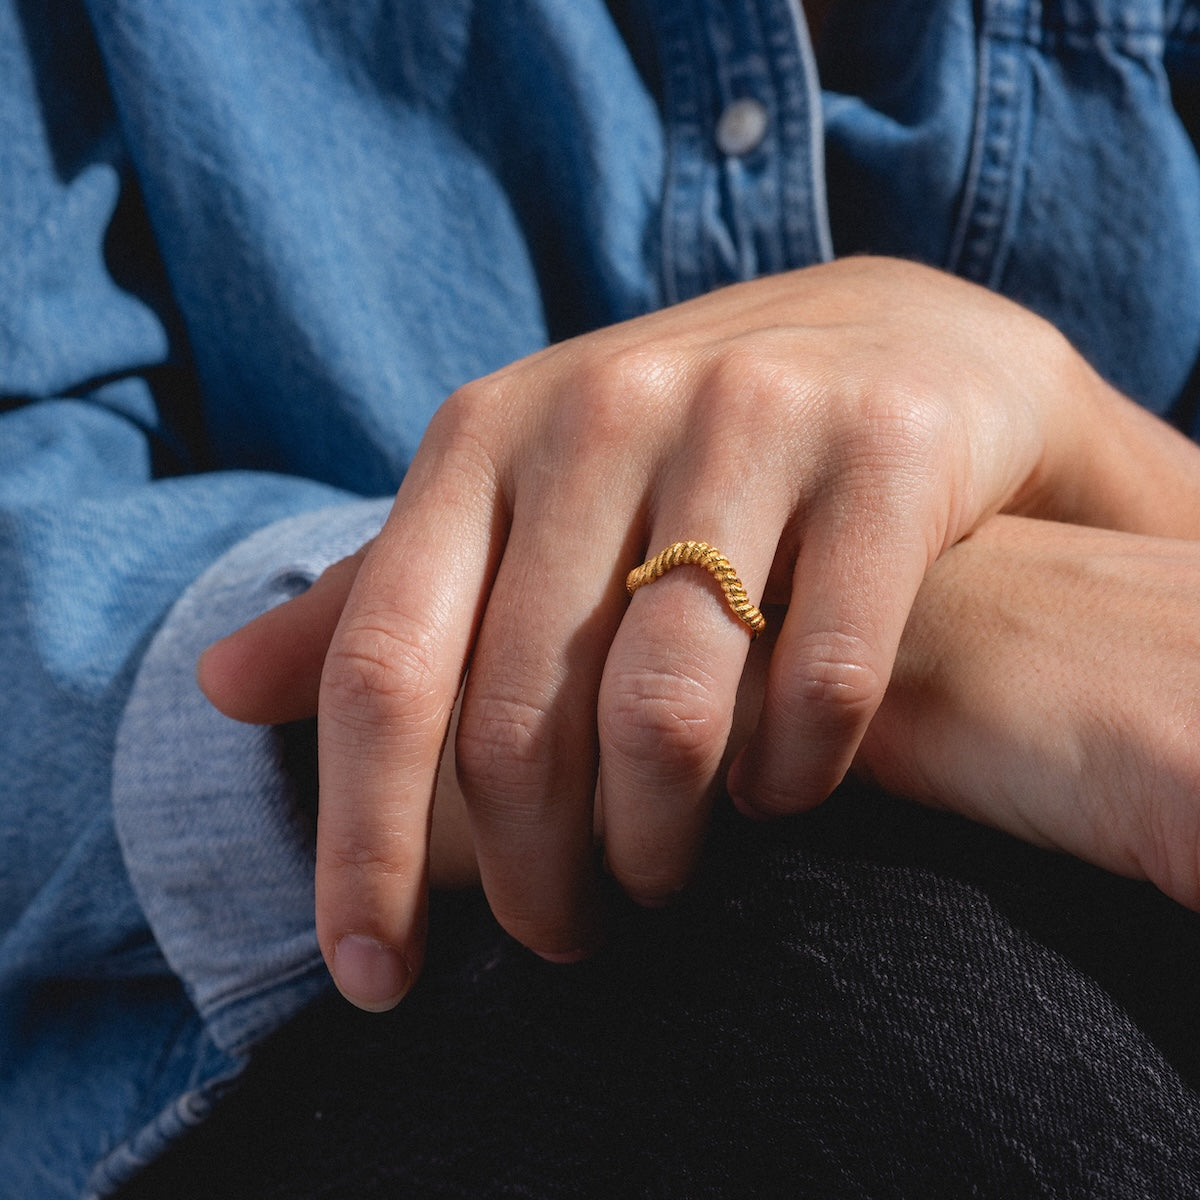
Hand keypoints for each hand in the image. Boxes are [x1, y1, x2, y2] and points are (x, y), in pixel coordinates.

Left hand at [199, 256, 1199, 1009]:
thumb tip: (218, 688)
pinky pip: (822, 676)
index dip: (360, 843)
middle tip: (566, 933)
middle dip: (532, 878)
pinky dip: (793, 774)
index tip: (370, 977)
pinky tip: (781, 792)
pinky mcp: (886, 448)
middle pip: (519, 719)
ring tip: (666, 879)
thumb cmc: (680, 448)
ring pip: (666, 713)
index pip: (381, 667)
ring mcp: (749, 418)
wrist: (897, 341)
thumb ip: (382, 595)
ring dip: (660, 847)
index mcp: (484, 435)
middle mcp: (600, 411)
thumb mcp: (518, 494)